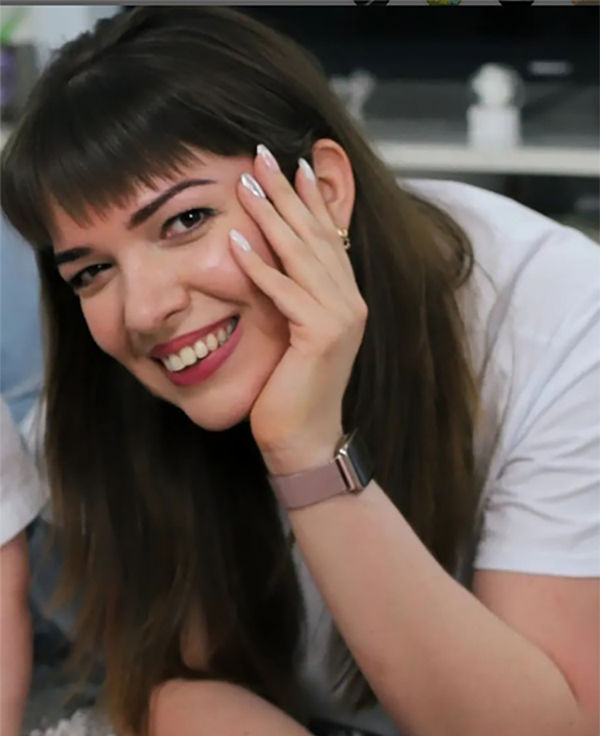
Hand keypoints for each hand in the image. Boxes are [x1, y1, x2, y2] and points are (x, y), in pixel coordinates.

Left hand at [229, 146, 367, 471]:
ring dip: (272, 216)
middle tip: (262, 155)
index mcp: (345, 298)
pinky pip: (284, 293)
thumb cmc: (293, 389)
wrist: (305, 438)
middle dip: (287, 193)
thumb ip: (292, 297)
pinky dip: (259, 267)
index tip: (292, 163)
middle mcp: (349, 301)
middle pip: (315, 235)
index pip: (328, 237)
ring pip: (302, 255)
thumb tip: (267, 262)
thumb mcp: (296, 334)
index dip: (310, 198)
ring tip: (247, 184)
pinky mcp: (320, 335)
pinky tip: (236, 242)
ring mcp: (339, 317)